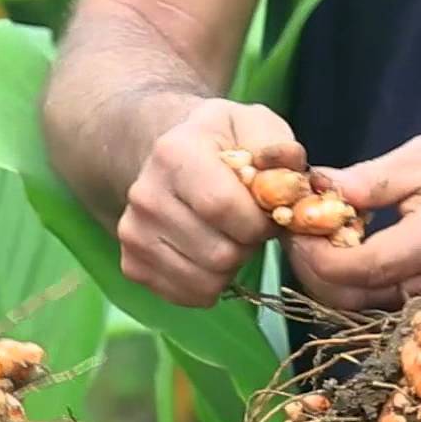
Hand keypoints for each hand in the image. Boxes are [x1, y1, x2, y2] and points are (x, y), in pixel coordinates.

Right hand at [119, 98, 293, 306]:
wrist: (172, 159)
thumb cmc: (223, 144)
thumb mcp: (254, 126)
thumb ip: (278, 147)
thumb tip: (289, 164)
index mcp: (174, 153)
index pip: (222, 207)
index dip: (259, 221)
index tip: (268, 213)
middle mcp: (145, 195)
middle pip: (218, 252)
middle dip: (247, 246)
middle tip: (248, 227)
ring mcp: (133, 232)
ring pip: (205, 280)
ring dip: (230, 267)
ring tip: (229, 238)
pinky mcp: (132, 263)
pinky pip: (186, 295)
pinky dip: (209, 284)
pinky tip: (209, 255)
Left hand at [287, 127, 420, 309]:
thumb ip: (368, 179)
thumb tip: (315, 187)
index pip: (358, 268)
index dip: (314, 254)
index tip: (294, 224)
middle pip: (351, 299)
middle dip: (312, 270)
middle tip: (298, 232)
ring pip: (361, 310)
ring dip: (329, 281)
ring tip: (321, 240)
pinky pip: (380, 310)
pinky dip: (354, 288)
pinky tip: (350, 254)